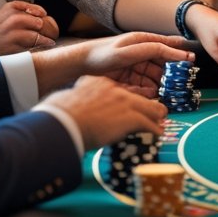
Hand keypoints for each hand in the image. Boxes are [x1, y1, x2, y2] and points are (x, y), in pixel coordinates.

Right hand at [0, 0, 58, 57]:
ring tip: (48, 41)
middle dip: (45, 27)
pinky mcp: (12, 47)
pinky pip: (33, 45)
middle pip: (39, 20)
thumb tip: (37, 20)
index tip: (44, 17)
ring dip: (45, 38)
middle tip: (49, 32)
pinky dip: (40, 46)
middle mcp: (11, 18)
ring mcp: (12, 33)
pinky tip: (43, 47)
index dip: (41, 14)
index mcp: (8, 9)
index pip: (34, 8)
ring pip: (38, 32)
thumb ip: (14, 16)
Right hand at [41, 75, 167, 150]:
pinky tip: (157, 133)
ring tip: (159, 121)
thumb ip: (76, 99)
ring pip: (150, 107)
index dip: (126, 99)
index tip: (128, 105)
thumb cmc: (58, 115)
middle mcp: (115, 90)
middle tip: (151, 112)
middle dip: (146, 106)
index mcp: (98, 83)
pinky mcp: (131, 118)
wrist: (63, 123)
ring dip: (156, 116)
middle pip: (138, 96)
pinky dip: (155, 129)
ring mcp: (125, 102)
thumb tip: (72, 108)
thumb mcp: (66, 98)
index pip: (119, 89)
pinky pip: (149, 124)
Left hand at [76, 32, 194, 96]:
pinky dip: (148, 91)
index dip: (179, 53)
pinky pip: (144, 85)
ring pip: (155, 76)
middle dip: (171, 73)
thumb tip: (174, 51)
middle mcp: (141, 53)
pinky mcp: (130, 78)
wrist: (80, 65)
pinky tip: (151, 96)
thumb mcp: (128, 51)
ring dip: (160, 85)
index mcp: (142, 41)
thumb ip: (151, 50)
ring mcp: (136, 66)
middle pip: (162, 63)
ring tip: (165, 93)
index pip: (166, 46)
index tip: (192, 61)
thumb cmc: (102, 54)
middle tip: (179, 84)